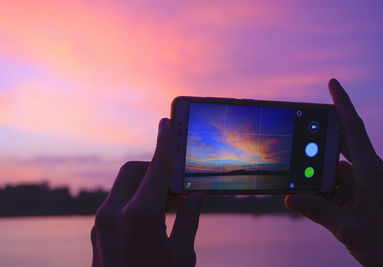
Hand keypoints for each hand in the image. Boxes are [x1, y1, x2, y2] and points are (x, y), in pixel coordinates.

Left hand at [91, 118, 203, 266]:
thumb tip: (198, 196)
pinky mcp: (98, 233)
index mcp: (139, 217)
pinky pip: (117, 203)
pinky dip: (135, 199)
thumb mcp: (182, 256)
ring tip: (171, 201)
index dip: (165, 143)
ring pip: (124, 186)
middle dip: (155, 167)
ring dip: (146, 185)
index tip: (167, 123)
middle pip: (134, 171)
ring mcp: (101, 224)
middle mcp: (114, 214)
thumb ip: (190, 220)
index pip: (157, 168)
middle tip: (178, 181)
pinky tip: (153, 215)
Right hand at [285, 79, 382, 265]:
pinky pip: (338, 188)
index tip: (332, 83)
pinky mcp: (364, 199)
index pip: (353, 129)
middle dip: (320, 142)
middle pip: (341, 145)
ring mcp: (367, 187)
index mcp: (372, 173)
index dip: (343, 104)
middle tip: (299, 139)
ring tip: (300, 185)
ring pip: (335, 171)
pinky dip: (323, 193)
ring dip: (318, 178)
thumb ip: (318, 212)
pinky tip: (310, 201)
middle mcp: (369, 174)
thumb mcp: (350, 230)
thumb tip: (290, 199)